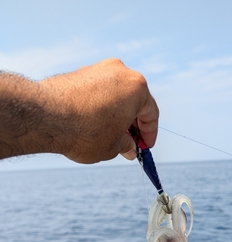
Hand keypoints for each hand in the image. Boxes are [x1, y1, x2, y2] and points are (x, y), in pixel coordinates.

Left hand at [41, 58, 158, 162]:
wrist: (46, 117)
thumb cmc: (85, 132)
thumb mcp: (113, 146)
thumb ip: (126, 145)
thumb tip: (129, 147)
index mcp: (137, 87)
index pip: (151, 113)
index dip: (149, 135)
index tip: (144, 147)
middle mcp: (120, 71)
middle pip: (134, 101)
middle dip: (133, 125)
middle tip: (129, 144)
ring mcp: (98, 69)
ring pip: (116, 95)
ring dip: (117, 115)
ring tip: (110, 136)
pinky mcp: (80, 72)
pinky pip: (99, 92)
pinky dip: (101, 107)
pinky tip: (94, 124)